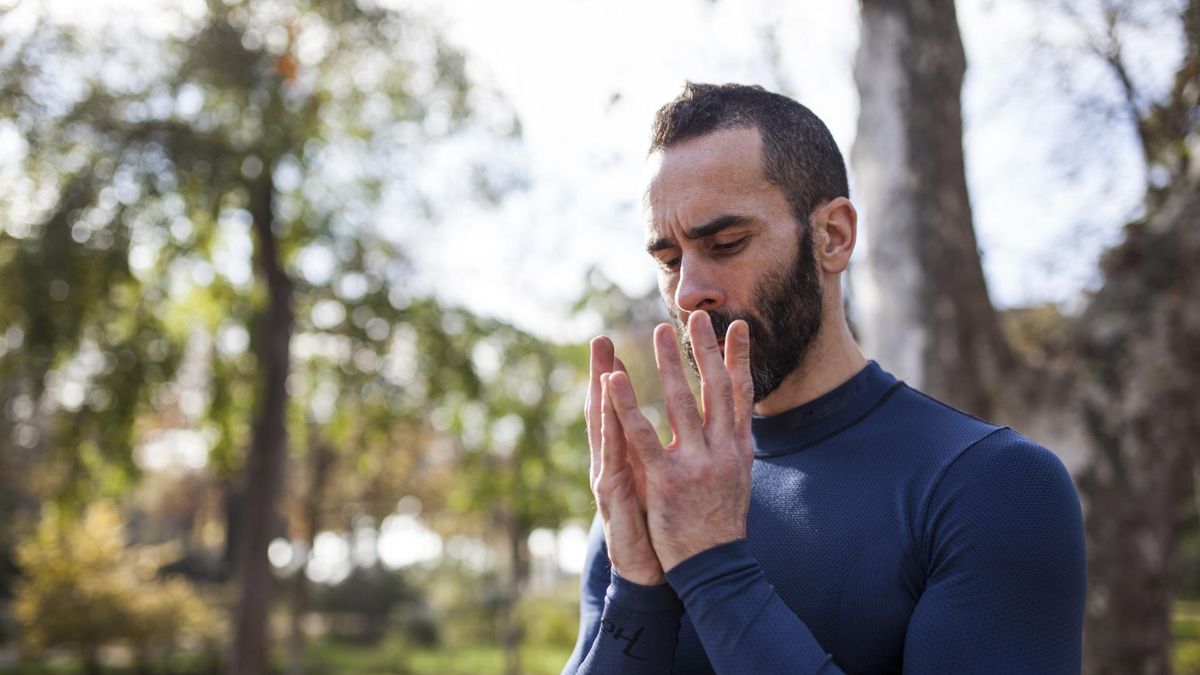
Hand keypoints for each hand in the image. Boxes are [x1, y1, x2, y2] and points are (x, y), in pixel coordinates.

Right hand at [587, 336, 664, 584]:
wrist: (650, 573)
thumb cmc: (657, 526)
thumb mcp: (660, 482)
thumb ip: (658, 454)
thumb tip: (674, 429)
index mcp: (629, 457)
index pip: (620, 409)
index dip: (616, 376)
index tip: (615, 345)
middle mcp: (614, 461)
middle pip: (606, 409)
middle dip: (602, 371)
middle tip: (600, 337)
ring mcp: (608, 473)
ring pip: (604, 422)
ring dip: (602, 384)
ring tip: (602, 355)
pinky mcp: (611, 489)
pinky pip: (612, 446)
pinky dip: (610, 416)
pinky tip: (607, 391)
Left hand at [605, 312, 753, 571]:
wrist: (715, 568)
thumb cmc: (722, 523)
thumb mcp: (739, 479)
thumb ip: (735, 444)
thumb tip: (741, 413)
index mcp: (739, 449)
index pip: (742, 394)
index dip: (740, 359)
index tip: (738, 327)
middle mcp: (722, 451)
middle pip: (715, 389)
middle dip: (705, 350)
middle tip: (696, 316)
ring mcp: (696, 465)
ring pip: (681, 403)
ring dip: (669, 364)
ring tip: (660, 331)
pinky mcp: (666, 481)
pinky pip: (642, 437)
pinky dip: (626, 406)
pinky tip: (613, 381)